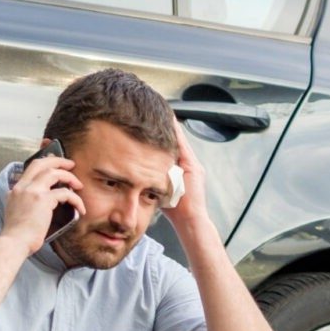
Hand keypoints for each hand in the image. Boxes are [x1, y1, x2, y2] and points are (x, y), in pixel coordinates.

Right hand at [3, 143, 83, 254]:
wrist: (15, 242)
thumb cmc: (18, 233)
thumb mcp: (15, 210)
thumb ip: (24, 201)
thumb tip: (38, 201)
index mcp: (16, 189)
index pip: (31, 167)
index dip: (46, 162)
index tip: (56, 163)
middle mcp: (23, 187)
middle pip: (42, 164)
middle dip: (59, 161)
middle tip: (71, 164)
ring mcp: (32, 191)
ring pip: (54, 173)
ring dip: (70, 177)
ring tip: (79, 185)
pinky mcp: (43, 200)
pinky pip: (65, 193)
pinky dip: (76, 199)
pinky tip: (80, 208)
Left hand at [160, 122, 211, 241]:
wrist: (189, 220)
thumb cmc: (174, 209)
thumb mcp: (159, 189)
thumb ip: (153, 178)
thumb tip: (136, 172)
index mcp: (180, 168)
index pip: (169, 146)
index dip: (162, 133)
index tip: (151, 120)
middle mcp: (188, 164)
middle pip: (175, 140)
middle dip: (166, 125)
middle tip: (156, 110)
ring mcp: (192, 164)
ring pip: (179, 140)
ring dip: (171, 126)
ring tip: (161, 111)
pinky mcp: (193, 167)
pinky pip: (182, 146)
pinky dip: (176, 134)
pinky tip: (169, 123)